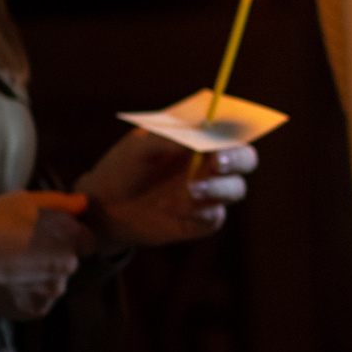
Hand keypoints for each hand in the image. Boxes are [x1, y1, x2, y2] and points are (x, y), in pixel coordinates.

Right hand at [0, 190, 95, 319]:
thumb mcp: (25, 200)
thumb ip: (60, 203)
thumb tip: (83, 205)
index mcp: (71, 237)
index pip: (86, 241)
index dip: (66, 238)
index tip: (45, 237)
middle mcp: (69, 265)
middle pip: (68, 263)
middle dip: (52, 258)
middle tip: (21, 252)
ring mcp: (53, 290)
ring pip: (53, 283)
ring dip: (39, 277)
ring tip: (10, 268)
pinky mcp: (36, 310)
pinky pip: (37, 301)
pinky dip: (26, 294)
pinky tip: (6, 283)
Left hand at [76, 129, 256, 249]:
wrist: (105, 207)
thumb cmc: (123, 167)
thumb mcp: (137, 146)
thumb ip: (166, 139)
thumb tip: (195, 140)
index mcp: (201, 141)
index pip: (231, 131)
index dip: (237, 131)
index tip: (224, 134)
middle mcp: (212, 165)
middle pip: (245, 159)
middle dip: (236, 159)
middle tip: (216, 162)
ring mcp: (209, 194)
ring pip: (235, 189)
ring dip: (216, 188)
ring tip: (188, 189)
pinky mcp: (201, 221)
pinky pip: (214, 217)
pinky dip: (197, 212)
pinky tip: (170, 209)